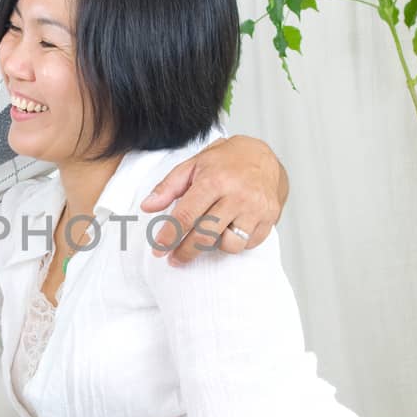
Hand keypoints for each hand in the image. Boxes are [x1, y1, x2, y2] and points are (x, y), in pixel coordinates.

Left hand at [141, 135, 286, 263]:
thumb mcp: (193, 165)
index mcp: (215, 180)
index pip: (186, 216)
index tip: (158, 250)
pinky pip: (248, 244)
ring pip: (229, 245)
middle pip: (205, 236)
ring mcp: (256, 208)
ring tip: (208, 235)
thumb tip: (147, 206)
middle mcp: (237, 196)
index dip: (169, 236)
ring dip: (214, 245)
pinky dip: (235, 241)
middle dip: (185, 252)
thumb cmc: (224, 162)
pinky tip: (228, 230)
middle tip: (173, 259)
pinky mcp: (269, 218)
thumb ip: (168, 187)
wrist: (263, 157)